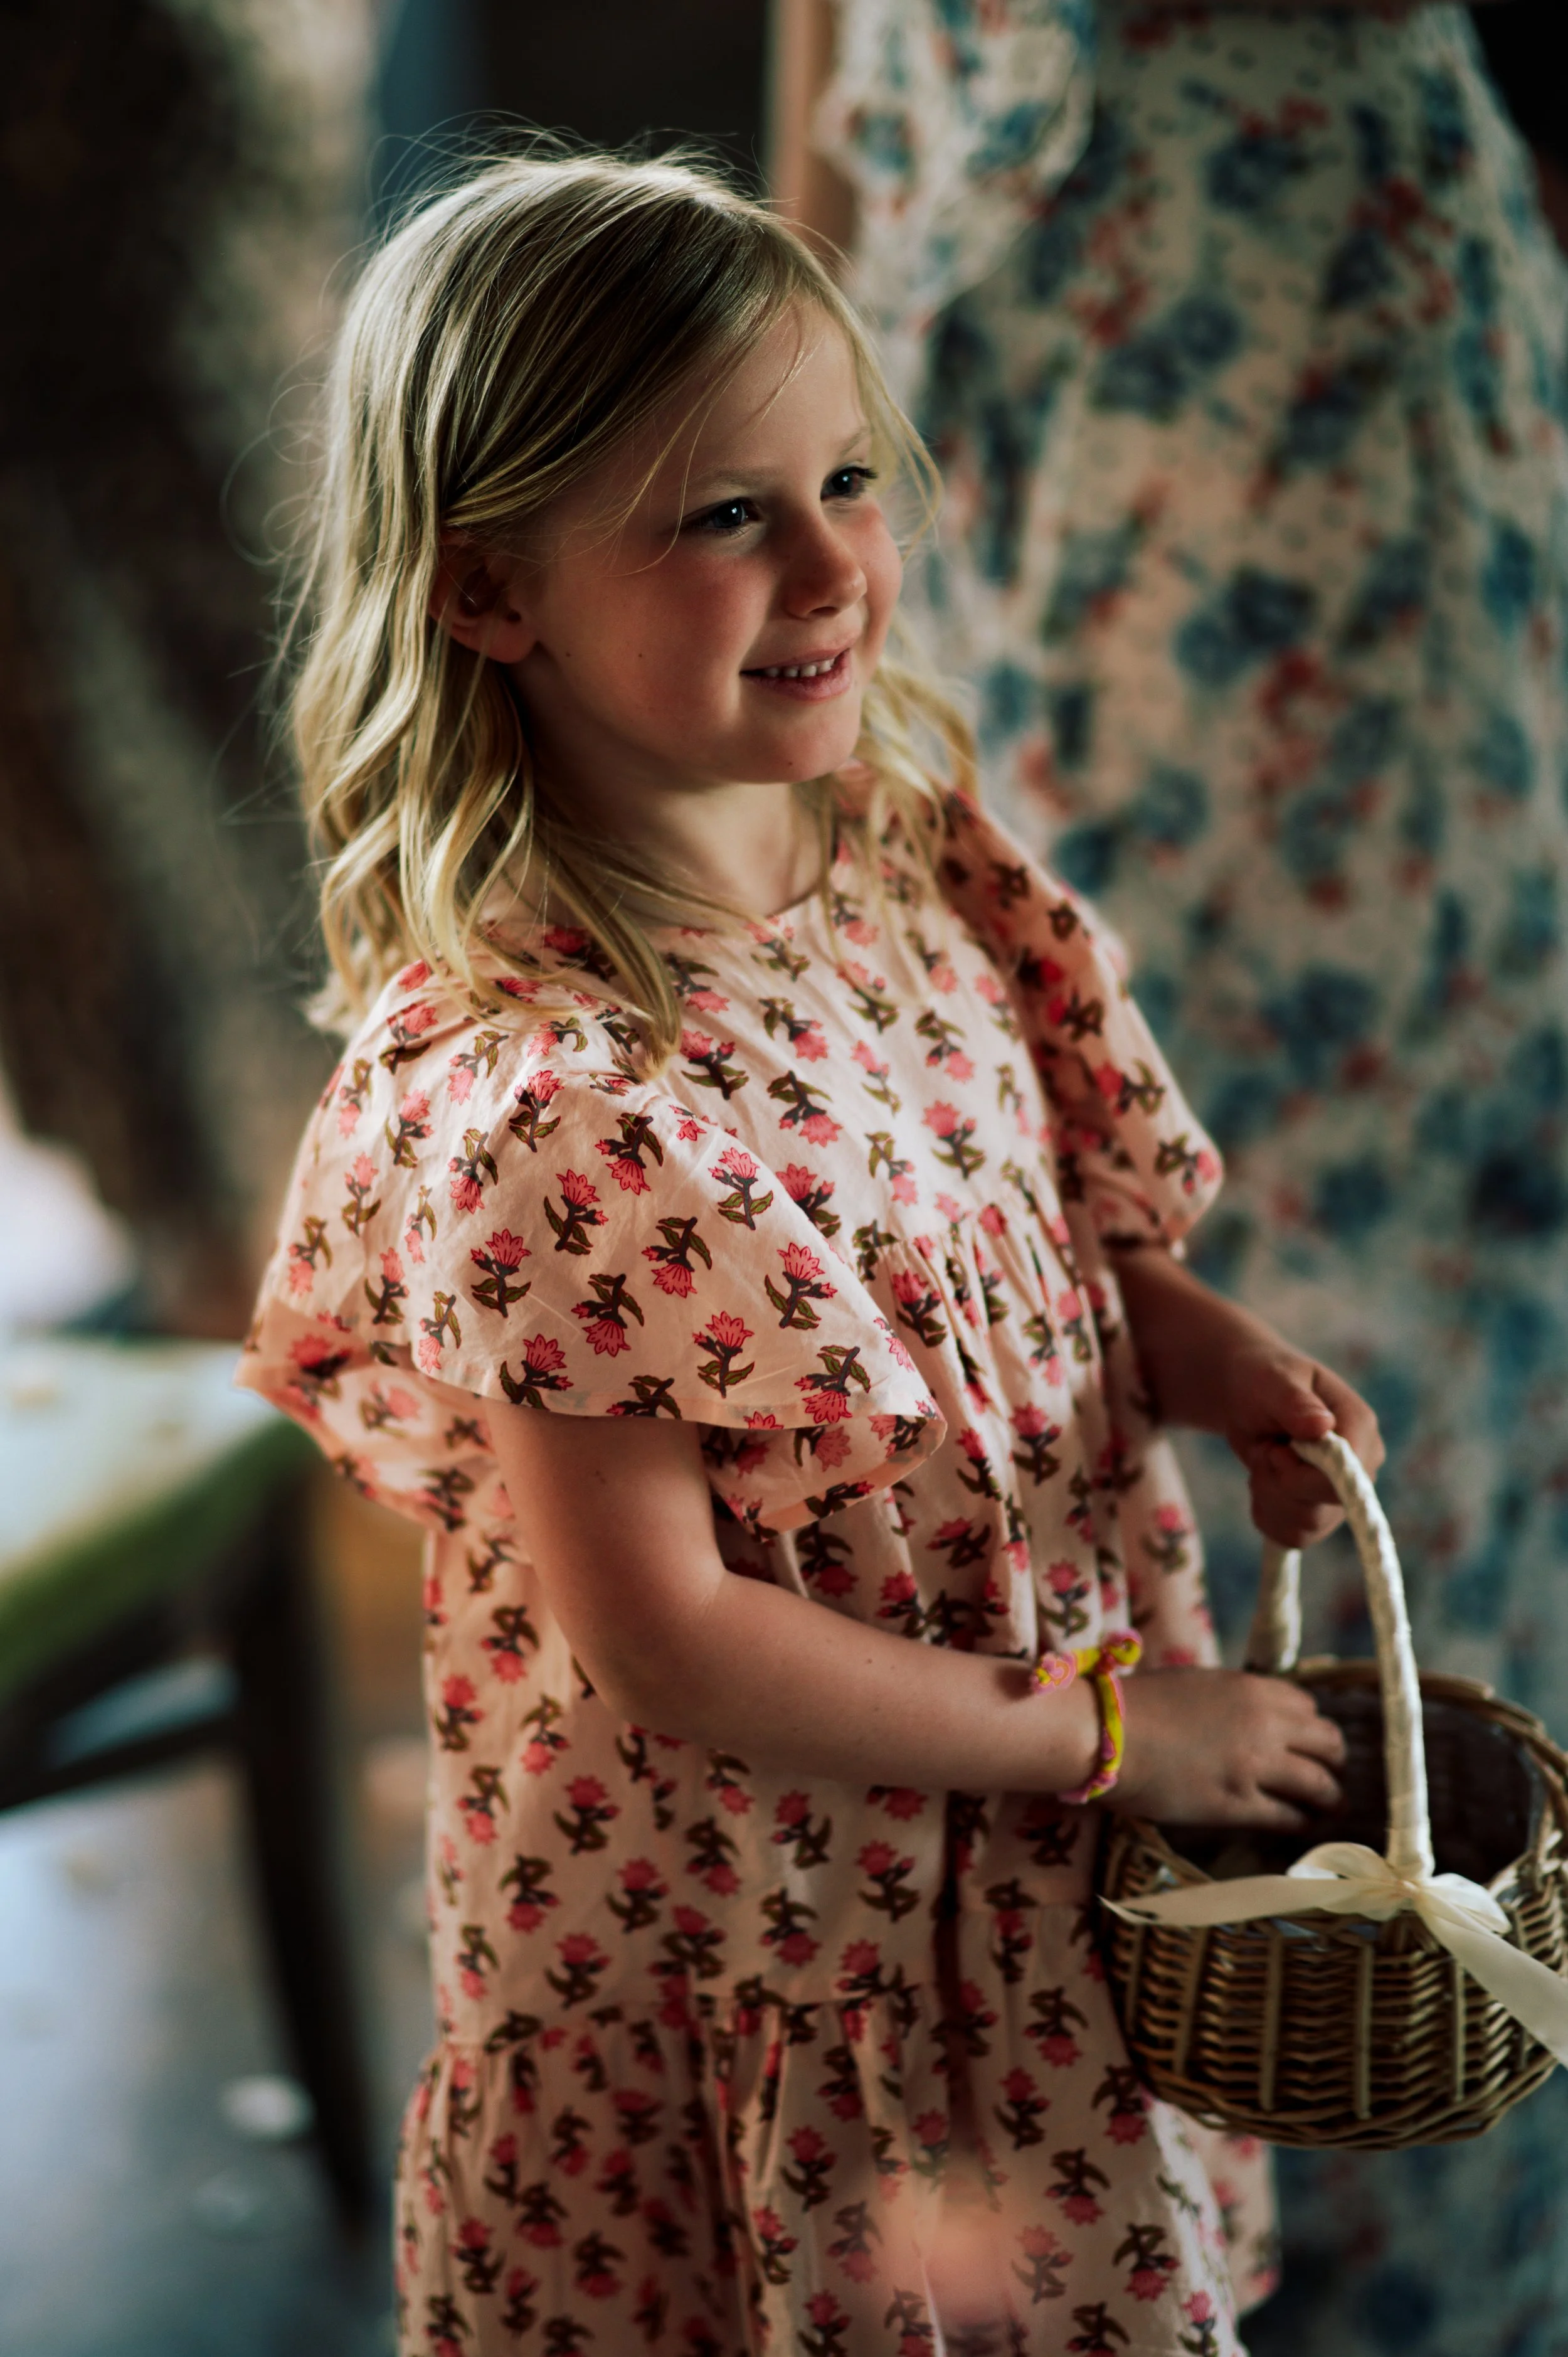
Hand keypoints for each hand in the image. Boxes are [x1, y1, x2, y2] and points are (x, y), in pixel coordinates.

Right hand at [1110, 1667, 1345, 1828]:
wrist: (1106, 1734)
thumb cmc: (1137, 1705)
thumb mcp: (1196, 1683)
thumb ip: (1232, 1698)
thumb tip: (1247, 1712)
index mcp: (1253, 1689)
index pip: (1309, 1707)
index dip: (1309, 1728)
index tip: (1306, 1743)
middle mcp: (1265, 1724)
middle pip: (1328, 1743)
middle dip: (1333, 1762)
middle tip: (1330, 1777)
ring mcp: (1255, 1767)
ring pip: (1320, 1785)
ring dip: (1329, 1799)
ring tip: (1329, 1808)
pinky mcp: (1238, 1805)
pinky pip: (1288, 1816)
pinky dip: (1300, 1823)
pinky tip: (1299, 1826)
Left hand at [1219, 1342, 1382, 1549]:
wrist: (1247, 1396)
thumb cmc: (1262, 1379)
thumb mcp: (1272, 1380)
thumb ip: (1295, 1402)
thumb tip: (1322, 1425)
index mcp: (1359, 1426)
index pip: (1347, 1478)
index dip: (1302, 1477)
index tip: (1275, 1451)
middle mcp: (1361, 1466)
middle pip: (1326, 1509)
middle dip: (1279, 1485)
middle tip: (1266, 1449)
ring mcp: (1343, 1493)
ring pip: (1307, 1528)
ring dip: (1269, 1497)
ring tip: (1265, 1459)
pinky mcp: (1322, 1513)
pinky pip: (1294, 1537)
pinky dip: (1266, 1513)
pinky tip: (1263, 1481)